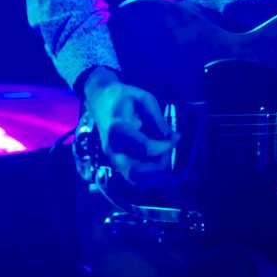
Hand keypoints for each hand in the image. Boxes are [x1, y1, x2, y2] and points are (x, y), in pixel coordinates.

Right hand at [82, 67, 178, 187]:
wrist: (101, 100)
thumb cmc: (124, 97)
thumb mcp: (145, 100)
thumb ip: (159, 121)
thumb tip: (175, 139)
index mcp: (119, 128)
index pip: (145, 148)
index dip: (165, 147)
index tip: (175, 139)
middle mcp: (113, 148)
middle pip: (137, 171)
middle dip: (159, 165)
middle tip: (168, 150)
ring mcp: (112, 157)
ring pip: (135, 180)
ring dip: (155, 175)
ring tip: (165, 157)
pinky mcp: (115, 163)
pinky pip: (133, 179)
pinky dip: (149, 179)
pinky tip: (160, 166)